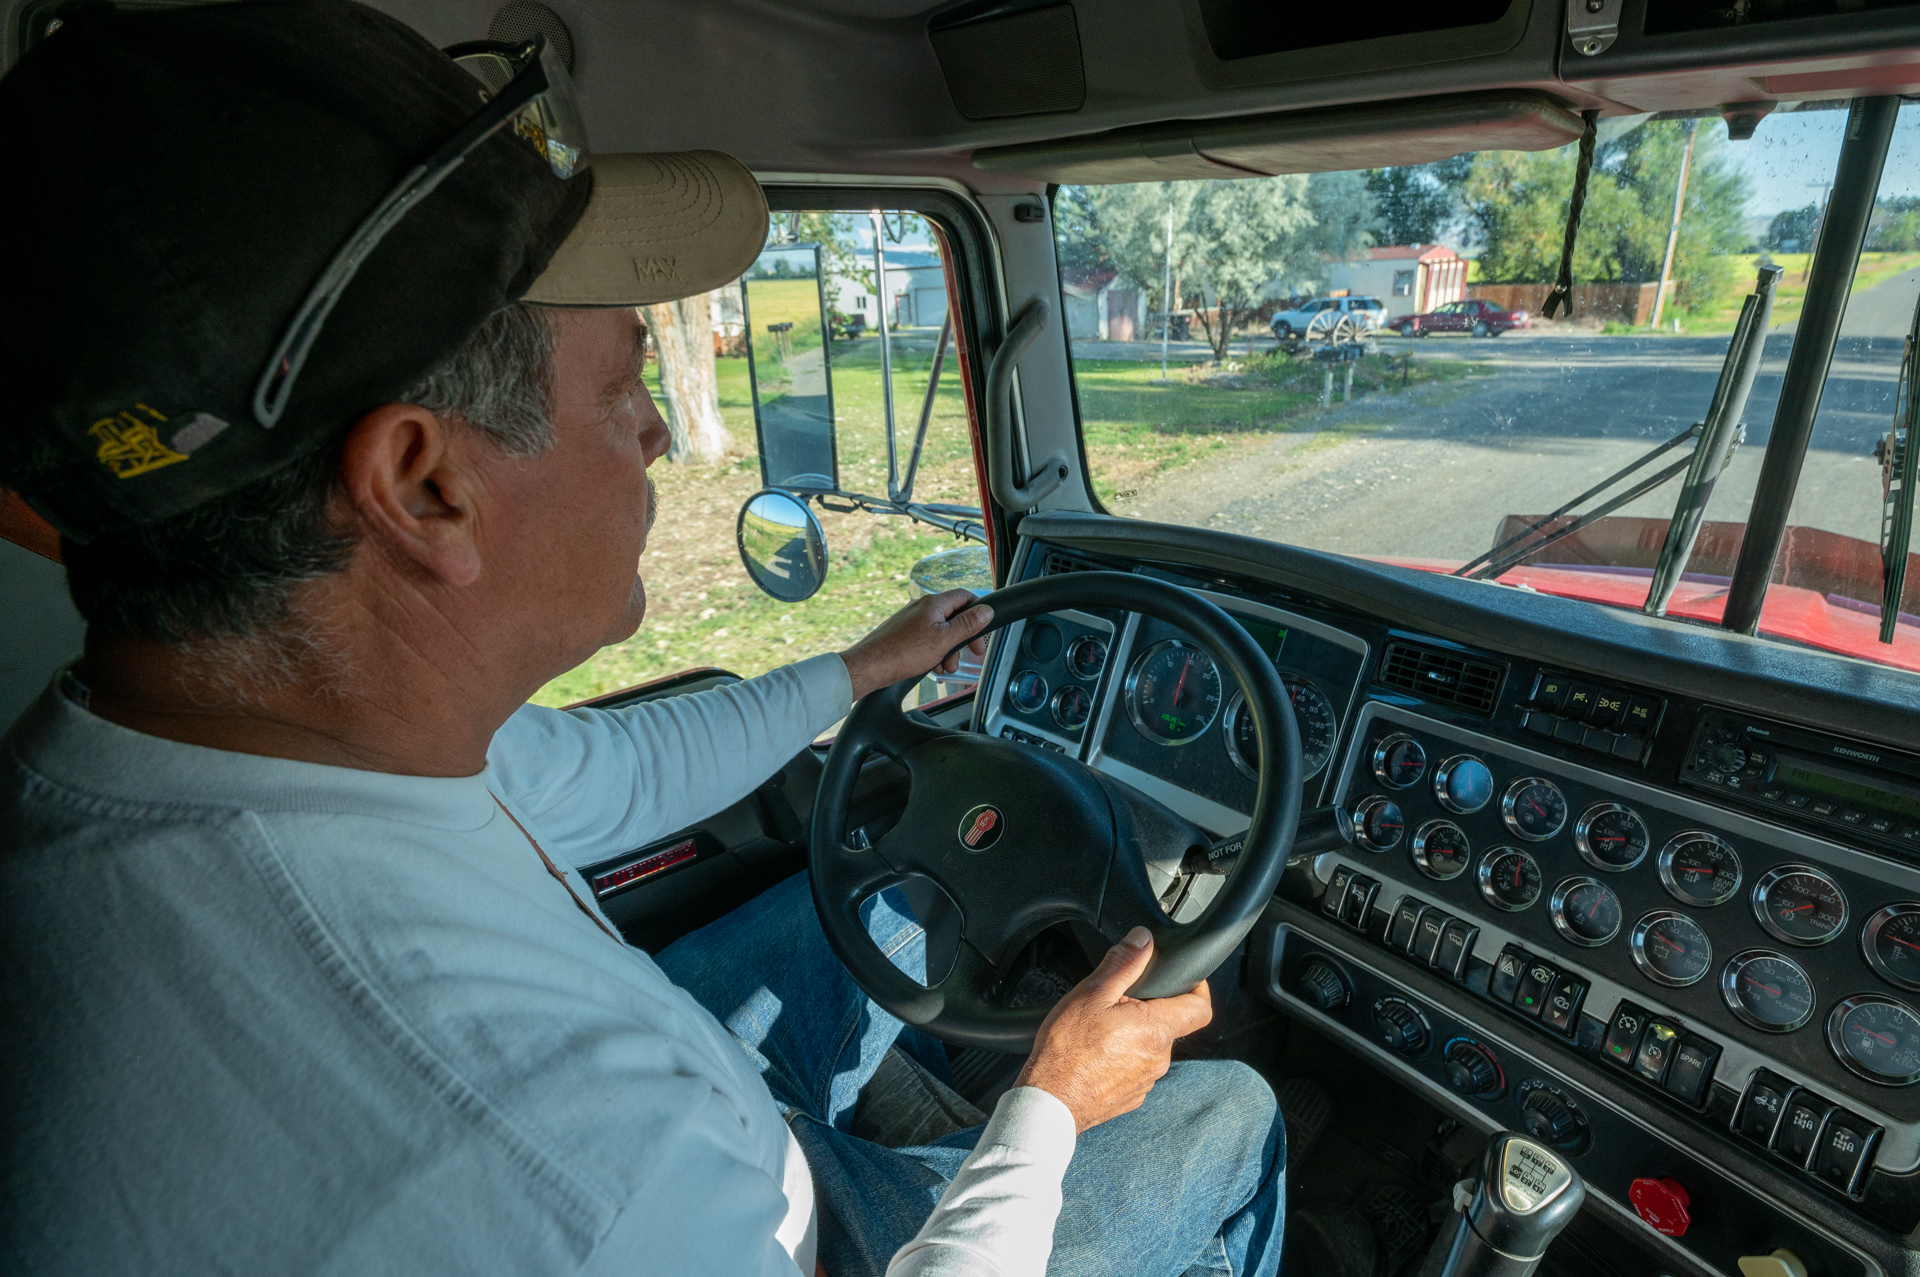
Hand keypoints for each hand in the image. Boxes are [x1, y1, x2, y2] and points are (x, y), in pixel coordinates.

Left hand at [837, 589, 992, 700]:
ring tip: (947, 667)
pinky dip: (934, 652)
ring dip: (949, 649)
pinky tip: (933, 667)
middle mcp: (922, 608)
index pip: (965, 597)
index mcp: (934, 604)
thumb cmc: (904, 652)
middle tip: (971, 653)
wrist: (871, 665)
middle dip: (964, 638)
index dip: (978, 612)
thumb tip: (987, 610)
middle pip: (954, 617)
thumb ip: (967, 625)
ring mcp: (912, 620)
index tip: (983, 631)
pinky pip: (926, 640)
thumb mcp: (944, 639)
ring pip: (940, 631)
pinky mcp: (904, 634)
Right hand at [1014, 927, 1212, 1133]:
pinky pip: (1136, 1068)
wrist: (1050, 1101)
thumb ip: (1123, 963)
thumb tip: (1143, 939)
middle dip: (1150, 1008)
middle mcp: (1159, 1057)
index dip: (1196, 988)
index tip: (1183, 978)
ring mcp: (1147, 1080)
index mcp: (1156, 1029)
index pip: (1201, 1007)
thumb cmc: (1067, 1050)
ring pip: (1151, 1046)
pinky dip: (1122, 1057)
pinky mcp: (1132, 1095)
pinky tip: (1095, 1054)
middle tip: (1118, 1000)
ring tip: (1100, 1029)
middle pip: (1170, 1024)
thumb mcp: (1091, 994)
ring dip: (1134, 1034)